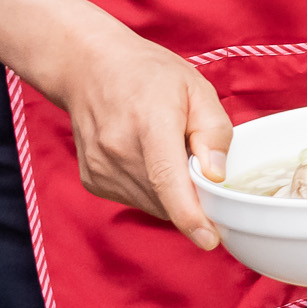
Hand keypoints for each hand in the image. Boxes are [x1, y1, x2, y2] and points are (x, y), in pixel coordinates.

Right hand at [45, 27, 228, 247]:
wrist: (89, 68)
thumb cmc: (148, 74)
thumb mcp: (195, 88)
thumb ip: (213, 131)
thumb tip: (217, 175)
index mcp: (150, 123)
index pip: (167, 178)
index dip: (190, 214)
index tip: (209, 239)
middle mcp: (119, 150)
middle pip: (166, 198)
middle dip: (193, 194)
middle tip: (197, 161)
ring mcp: (101, 167)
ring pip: (152, 204)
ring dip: (172, 193)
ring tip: (168, 151)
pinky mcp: (93, 180)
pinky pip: (135, 200)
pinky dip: (152, 190)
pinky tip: (148, 158)